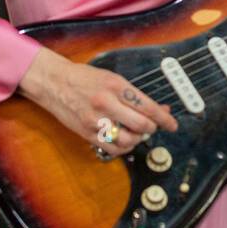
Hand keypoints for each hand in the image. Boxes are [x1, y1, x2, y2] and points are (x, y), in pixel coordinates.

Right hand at [17, 47, 178, 156]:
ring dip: (137, 140)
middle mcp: (106, 103)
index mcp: (116, 86)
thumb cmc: (84, 78)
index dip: (164, 119)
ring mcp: (95, 120)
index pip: (147, 107)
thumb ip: (132, 95)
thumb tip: (157, 109)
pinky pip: (112, 148)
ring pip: (128, 141)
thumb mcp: (111, 78)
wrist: (54, 82)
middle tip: (152, 127)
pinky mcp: (87, 133)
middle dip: (151, 128)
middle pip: (141, 126)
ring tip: (136, 133)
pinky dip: (123, 148)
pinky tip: (124, 140)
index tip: (172, 124)